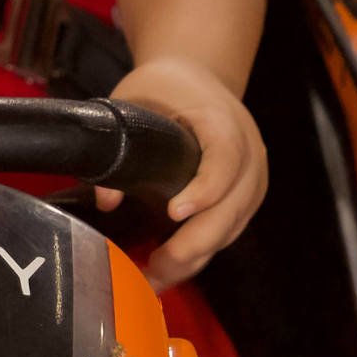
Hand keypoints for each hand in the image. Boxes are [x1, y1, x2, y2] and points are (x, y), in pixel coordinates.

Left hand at [95, 56, 266, 290]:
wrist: (199, 78)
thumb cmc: (165, 88)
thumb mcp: (132, 99)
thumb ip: (117, 139)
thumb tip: (105, 200)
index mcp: (223, 122)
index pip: (225, 159)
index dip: (205, 189)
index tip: (174, 212)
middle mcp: (248, 154)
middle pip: (231, 207)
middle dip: (194, 243)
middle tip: (156, 266)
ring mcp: (251, 180)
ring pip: (230, 228)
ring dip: (194, 257)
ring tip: (153, 278)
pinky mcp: (245, 199)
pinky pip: (227, 231)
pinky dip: (200, 253)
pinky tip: (169, 269)